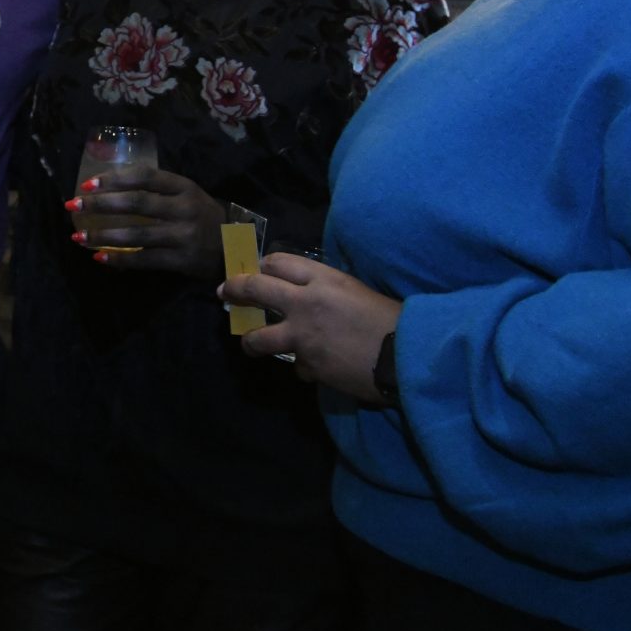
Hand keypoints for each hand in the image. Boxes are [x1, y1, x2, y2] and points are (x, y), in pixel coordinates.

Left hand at [67, 167, 228, 279]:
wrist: (235, 247)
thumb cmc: (202, 215)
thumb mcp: (188, 193)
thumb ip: (158, 188)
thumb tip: (110, 185)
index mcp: (184, 187)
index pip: (144, 176)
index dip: (114, 178)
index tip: (87, 183)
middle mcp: (184, 209)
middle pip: (137, 203)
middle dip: (101, 204)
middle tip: (74, 205)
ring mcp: (184, 236)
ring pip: (137, 235)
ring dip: (104, 235)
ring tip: (79, 237)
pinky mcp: (182, 260)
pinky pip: (145, 260)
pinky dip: (120, 259)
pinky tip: (100, 257)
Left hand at [219, 254, 401, 401]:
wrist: (405, 355)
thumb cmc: (388, 319)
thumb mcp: (354, 290)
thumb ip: (324, 290)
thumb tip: (301, 296)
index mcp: (322, 278)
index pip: (277, 262)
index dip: (263, 267)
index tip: (256, 272)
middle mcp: (305, 302)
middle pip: (255, 289)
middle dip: (235, 289)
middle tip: (225, 292)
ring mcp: (302, 336)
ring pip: (258, 338)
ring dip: (251, 341)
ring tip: (250, 344)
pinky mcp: (308, 364)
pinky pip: (295, 365)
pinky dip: (303, 366)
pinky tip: (314, 368)